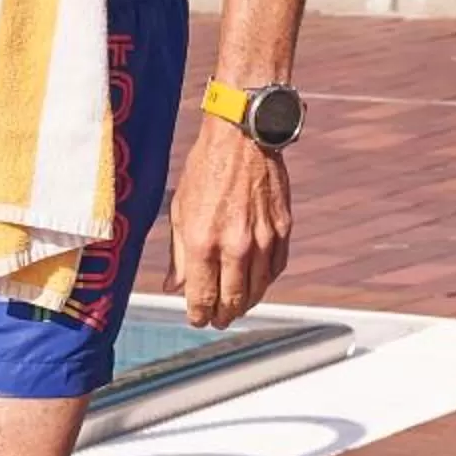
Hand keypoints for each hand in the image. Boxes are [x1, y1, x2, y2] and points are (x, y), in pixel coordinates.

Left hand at [165, 120, 291, 328]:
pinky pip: (275, 270)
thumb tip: (173, 286)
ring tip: (234, 306)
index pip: (202, 298)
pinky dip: (264, 282)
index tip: (197, 319)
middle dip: (222, 316)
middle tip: (216, 320)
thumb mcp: (180, 207)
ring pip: (257, 291)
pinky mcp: (283, 231)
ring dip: (244, 304)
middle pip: (232, 301)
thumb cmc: (206, 167)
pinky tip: (255, 283)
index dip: (198, 315)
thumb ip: (179, 252)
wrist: (242, 136)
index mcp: (204, 240)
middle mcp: (236, 246)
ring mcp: (263, 240)